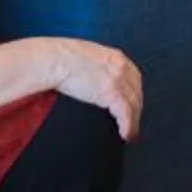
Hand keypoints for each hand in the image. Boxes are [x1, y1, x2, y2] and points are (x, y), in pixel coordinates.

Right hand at [28, 37, 142, 140]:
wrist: (54, 59)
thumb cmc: (63, 59)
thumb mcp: (88, 58)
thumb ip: (97, 68)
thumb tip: (94, 82)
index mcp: (116, 57)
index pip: (134, 79)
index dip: (134, 95)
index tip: (133, 105)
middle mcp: (121, 67)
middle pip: (136, 93)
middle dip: (136, 109)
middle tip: (133, 123)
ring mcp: (118, 79)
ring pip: (133, 105)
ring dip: (133, 121)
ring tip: (130, 134)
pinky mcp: (111, 92)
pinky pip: (125, 113)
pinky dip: (127, 126)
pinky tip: (125, 134)